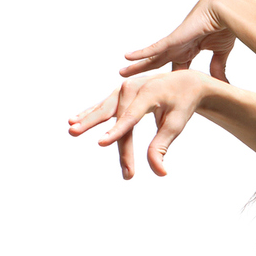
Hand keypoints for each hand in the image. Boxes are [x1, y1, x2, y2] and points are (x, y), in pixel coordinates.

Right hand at [67, 70, 211, 178]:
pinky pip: (102, 106)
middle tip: (77, 136)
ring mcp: (123, 88)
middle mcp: (132, 87)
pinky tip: (73, 120)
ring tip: (71, 129)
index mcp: (148, 93)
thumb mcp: (176, 124)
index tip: (102, 143)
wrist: (184, 82)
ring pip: (104, 109)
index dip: (116, 132)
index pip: (130, 117)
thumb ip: (162, 146)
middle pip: (113, 113)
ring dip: (87, 120)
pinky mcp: (119, 93)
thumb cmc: (182, 104)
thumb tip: (159, 173)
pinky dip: (89, 113)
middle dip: (96, 127)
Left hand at [120, 0, 238, 82]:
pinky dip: (141, 53)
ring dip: (137, 65)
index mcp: (191, 50)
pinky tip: (127, 57)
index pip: (177, 69)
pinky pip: (154, 48)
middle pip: (159, 64)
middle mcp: (180, 47)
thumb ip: (217, 67)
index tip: (164, 91)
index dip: (170, 80)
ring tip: (122, 72)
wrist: (225, 13)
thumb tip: (219, 83)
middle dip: (147, 72)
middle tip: (134, 82)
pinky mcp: (173, 40)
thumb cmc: (224, 27)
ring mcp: (175, 43)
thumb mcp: (220, 53)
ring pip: (151, 57)